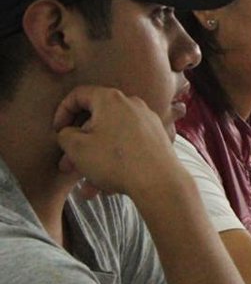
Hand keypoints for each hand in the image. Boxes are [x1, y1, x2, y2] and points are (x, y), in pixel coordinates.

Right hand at [53, 85, 180, 200]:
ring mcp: (148, 122)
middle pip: (97, 121)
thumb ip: (65, 134)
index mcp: (110, 99)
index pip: (78, 95)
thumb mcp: (76, 147)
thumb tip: (69, 133)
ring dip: (97, 161)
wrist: (160, 182)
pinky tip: (107, 188)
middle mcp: (132, 105)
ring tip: (87, 185)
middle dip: (79, 145)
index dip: (62, 112)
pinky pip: (130, 147)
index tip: (57, 131)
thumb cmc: (115, 161)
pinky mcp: (158, 139)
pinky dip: (117, 163)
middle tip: (68, 165)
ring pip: (113, 139)